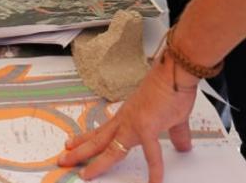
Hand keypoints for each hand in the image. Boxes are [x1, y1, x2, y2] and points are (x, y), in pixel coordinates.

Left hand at [58, 57, 197, 180]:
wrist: (174, 73)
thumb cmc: (171, 89)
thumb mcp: (171, 117)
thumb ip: (175, 133)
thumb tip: (182, 145)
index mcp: (126, 117)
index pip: (101, 131)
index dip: (85, 139)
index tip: (72, 145)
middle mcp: (125, 120)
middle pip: (97, 140)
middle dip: (79, 152)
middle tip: (62, 160)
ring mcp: (134, 124)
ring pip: (109, 148)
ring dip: (96, 162)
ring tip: (84, 174)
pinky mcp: (147, 127)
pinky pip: (151, 154)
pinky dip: (154, 170)